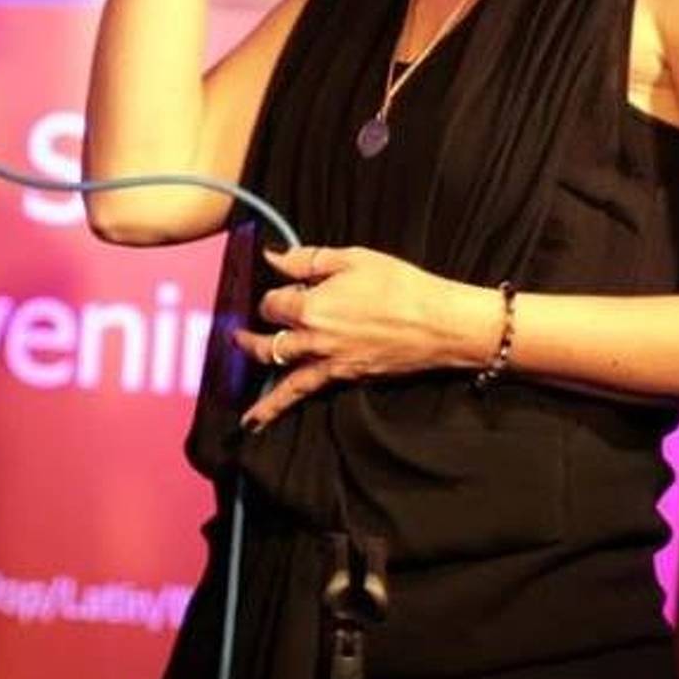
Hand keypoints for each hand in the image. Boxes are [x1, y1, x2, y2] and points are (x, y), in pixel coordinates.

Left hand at [233, 243, 502, 429]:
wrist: (442, 324)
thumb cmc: (403, 287)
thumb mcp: (353, 259)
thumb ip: (307, 259)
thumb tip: (272, 255)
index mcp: (311, 307)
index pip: (272, 303)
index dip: (271, 295)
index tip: (277, 289)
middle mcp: (313, 339)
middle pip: (269, 340)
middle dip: (249, 336)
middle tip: (235, 334)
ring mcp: (328, 362)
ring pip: (280, 371)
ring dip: (254, 372)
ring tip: (235, 370)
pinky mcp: (345, 378)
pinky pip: (302, 393)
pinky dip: (276, 408)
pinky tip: (255, 422)